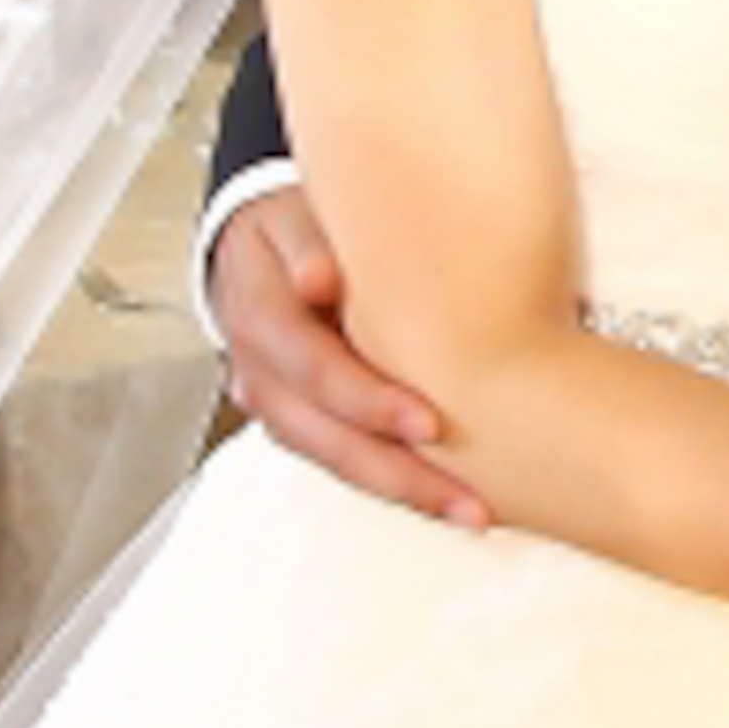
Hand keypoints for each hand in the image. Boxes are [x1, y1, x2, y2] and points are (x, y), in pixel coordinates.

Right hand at [206, 182, 484, 527]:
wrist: (258, 249)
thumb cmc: (295, 229)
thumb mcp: (297, 216)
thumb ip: (311, 242)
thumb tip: (318, 278)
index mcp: (258, 316)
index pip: (312, 368)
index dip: (368, 401)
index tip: (428, 424)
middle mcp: (259, 372)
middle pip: (324, 435)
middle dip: (395, 471)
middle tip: (464, 497)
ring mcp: (276, 404)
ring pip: (334, 459)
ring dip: (402, 490)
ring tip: (469, 511)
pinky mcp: (298, 420)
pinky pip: (342, 458)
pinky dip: (392, 480)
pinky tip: (445, 497)